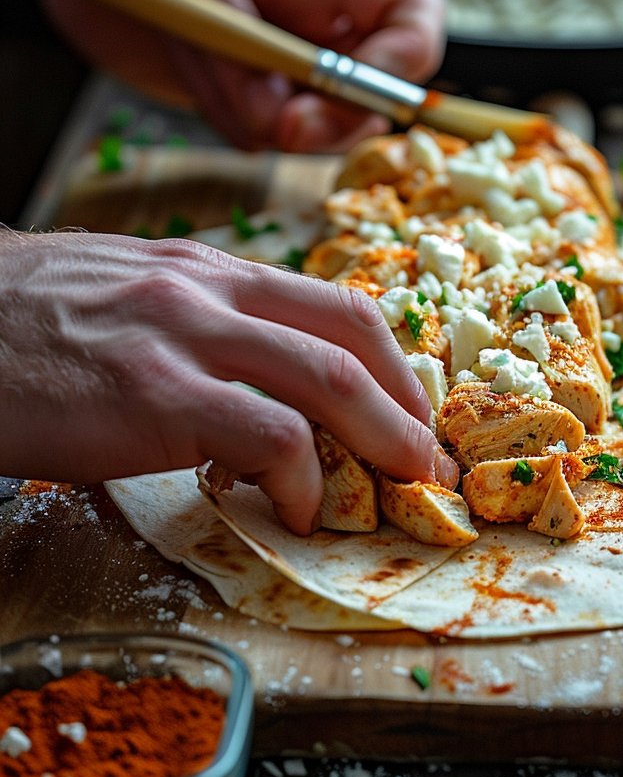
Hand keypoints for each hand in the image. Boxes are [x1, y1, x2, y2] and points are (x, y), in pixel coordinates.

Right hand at [0, 230, 457, 532]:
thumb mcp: (127, 297)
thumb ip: (201, 328)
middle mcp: (207, 289)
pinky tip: (295, 507)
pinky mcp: (154, 394)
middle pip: (351, 332)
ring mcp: (184, 335)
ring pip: (327, 377)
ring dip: (381, 438)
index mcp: (206, 269)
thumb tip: (259, 388)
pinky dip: (301, 475)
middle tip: (429, 457)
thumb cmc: (24, 325)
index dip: (391, 363)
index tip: (411, 412)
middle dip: (407, 401)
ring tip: (399, 485)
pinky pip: (266, 432)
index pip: (331, 304)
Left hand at [37, 0, 444, 152]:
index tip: (350, 91)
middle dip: (333, 124)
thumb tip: (271, 115)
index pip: (414, 22)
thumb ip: (230, 28)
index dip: (404, 66)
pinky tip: (195, 78)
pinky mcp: (243, 97)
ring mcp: (282, 68)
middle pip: (377, 97)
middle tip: (278, 127)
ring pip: (317, 131)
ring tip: (206, 69)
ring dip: (267, 125)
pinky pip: (260, 137)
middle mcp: (316, 27)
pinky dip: (232, 126)